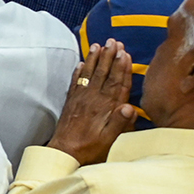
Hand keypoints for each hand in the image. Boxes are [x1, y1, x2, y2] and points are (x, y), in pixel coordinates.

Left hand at [48, 42, 136, 166]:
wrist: (63, 152)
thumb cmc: (89, 148)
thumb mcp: (110, 139)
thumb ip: (119, 123)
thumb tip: (130, 108)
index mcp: (105, 107)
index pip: (116, 83)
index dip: (121, 67)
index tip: (124, 53)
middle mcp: (92, 99)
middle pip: (103, 73)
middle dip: (109, 56)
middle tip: (113, 41)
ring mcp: (80, 99)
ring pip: (89, 74)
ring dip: (94, 59)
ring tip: (98, 45)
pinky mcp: (71, 102)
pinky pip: (75, 83)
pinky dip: (79, 72)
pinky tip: (81, 63)